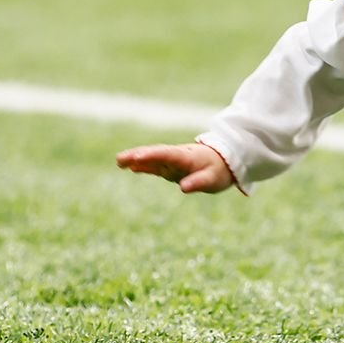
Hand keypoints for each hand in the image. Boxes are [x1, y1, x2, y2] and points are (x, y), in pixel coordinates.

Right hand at [115, 143, 235, 193]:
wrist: (224, 162)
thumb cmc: (219, 170)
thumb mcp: (212, 179)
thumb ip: (198, 182)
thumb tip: (183, 188)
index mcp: (185, 157)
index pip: (166, 155)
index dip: (152, 156)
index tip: (137, 157)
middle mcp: (176, 156)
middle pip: (154, 154)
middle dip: (137, 155)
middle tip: (120, 159)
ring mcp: (172, 161)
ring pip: (152, 158)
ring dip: (136, 159)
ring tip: (119, 162)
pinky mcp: (171, 167)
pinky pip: (155, 165)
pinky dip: (143, 165)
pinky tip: (131, 167)